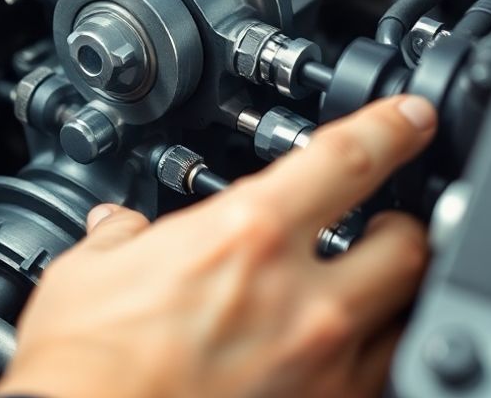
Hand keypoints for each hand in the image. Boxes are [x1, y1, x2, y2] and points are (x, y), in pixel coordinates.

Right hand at [0, 96, 436, 397]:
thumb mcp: (89, 273)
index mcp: (245, 237)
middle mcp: (299, 301)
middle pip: (407, 245)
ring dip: (393, 299)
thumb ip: (121, 239)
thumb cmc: (81, 368)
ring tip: (369, 293)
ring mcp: (319, 367)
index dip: (391, 128)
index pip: (348, 160)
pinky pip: (376, 378)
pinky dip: (367, 360)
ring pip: (404, 318)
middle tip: (385, 224)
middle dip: (404, 228)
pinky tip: (339, 355)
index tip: (409, 118)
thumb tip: (120, 229)